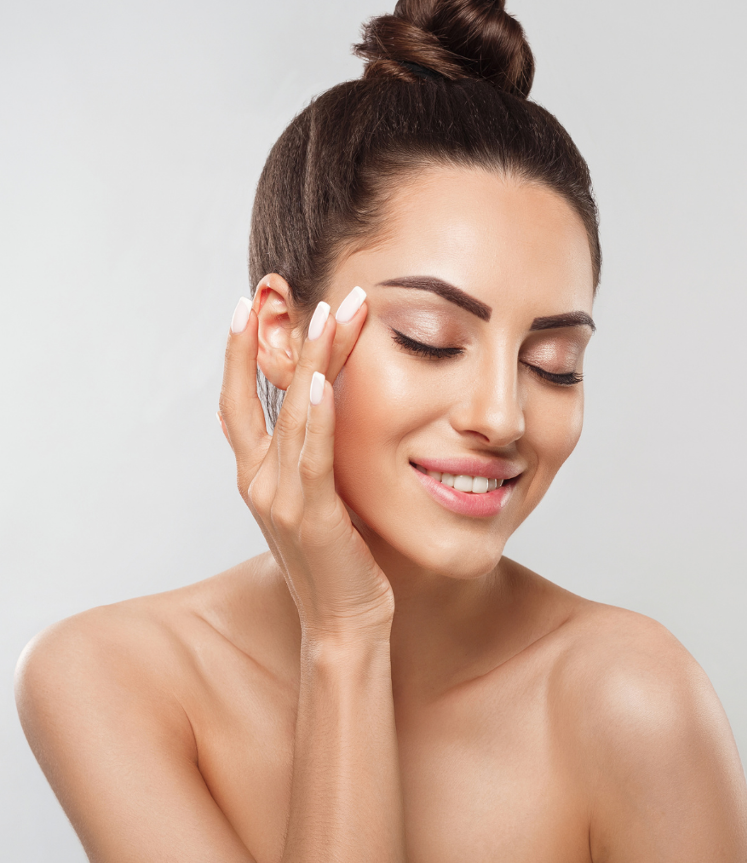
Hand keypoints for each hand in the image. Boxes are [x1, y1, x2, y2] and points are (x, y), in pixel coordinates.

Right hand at [217, 288, 394, 640]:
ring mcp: (279, 499)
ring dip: (312, 359)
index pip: (240, 402)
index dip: (237, 353)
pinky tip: (322, 380)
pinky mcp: (310, 517)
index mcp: (258, 475)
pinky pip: (311, 456)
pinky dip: (315, 415)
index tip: (248, 305)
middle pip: (262, 395)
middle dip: (277, 339)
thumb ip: (316, 456)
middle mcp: (258, 482)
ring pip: (292, 414)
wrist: (343, 622)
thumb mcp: (321, 497)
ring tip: (333, 312)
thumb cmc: (340, 558)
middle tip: (300, 290)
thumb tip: (335, 408)